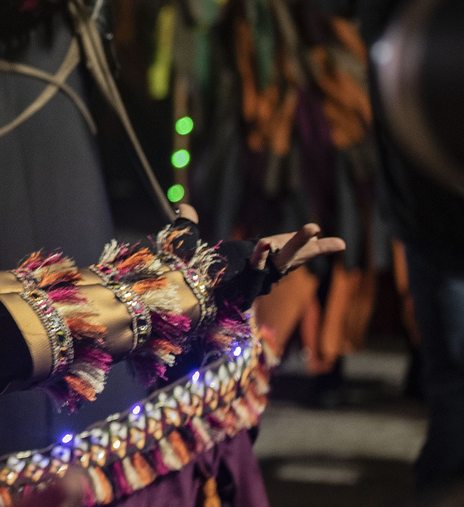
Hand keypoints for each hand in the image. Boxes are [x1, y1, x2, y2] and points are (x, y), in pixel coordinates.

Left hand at [165, 206, 344, 313]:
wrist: (172, 300)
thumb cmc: (181, 275)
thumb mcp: (185, 243)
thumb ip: (187, 225)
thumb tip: (184, 206)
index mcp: (249, 260)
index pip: (280, 248)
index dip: (298, 240)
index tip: (321, 235)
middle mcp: (256, 271)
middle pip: (290, 256)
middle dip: (309, 244)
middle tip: (333, 237)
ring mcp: (253, 279)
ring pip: (281, 262)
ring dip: (296, 244)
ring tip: (313, 227)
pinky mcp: (243, 287)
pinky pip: (255, 273)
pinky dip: (259, 258)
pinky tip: (263, 243)